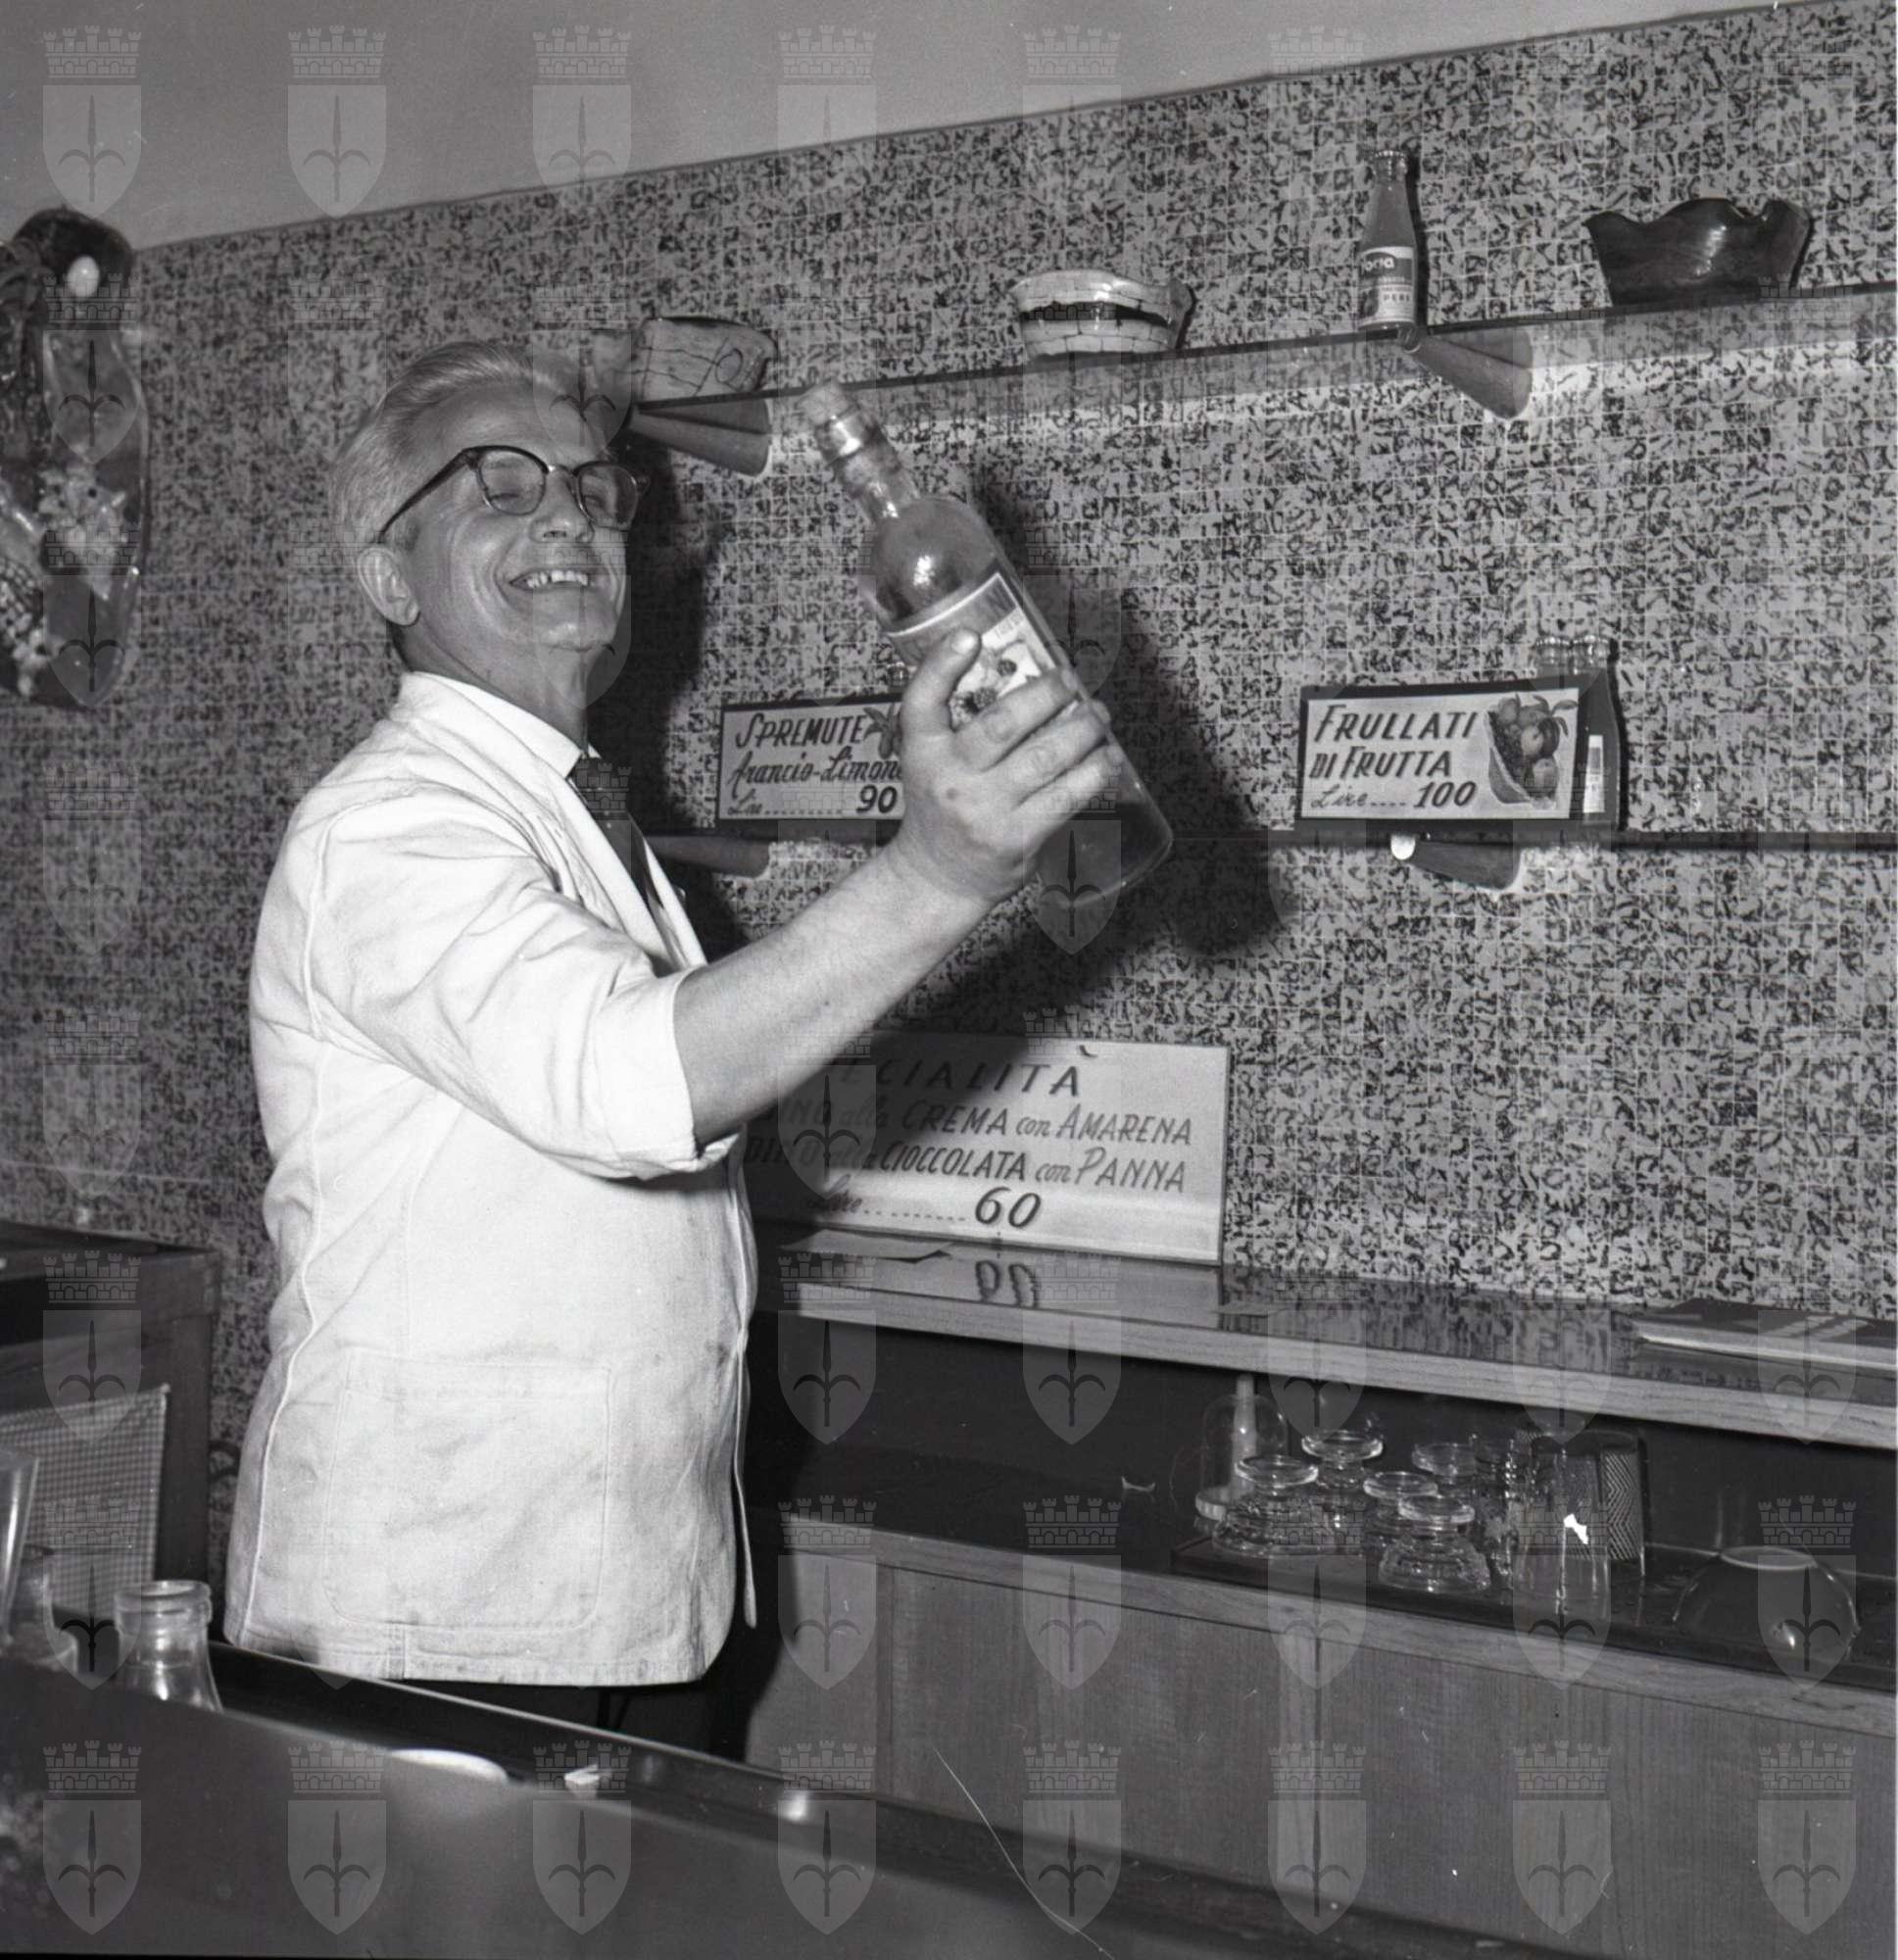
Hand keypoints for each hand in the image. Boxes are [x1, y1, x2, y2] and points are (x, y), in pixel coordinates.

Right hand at [886, 627, 1120, 909]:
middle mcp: (950, 779)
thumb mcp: (929, 761)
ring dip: (1081, 729)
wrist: (938, 877)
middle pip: (1001, 724)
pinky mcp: (1017, 839)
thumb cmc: (942, 807)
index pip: (921, 701)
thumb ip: (957, 721)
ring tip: (1098, 716)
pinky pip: (1065, 798)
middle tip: (1071, 680)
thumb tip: (1024, 672)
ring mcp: (985, 811)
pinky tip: (1108, 758)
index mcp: (922, 753)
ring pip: (1044, 758)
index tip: (969, 637)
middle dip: (1046, 693)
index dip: (942, 664)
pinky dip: (1094, 773)